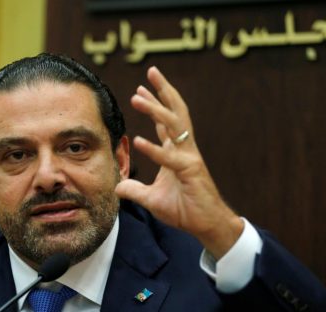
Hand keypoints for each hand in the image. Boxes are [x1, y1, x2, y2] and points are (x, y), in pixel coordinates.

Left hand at [114, 66, 243, 258]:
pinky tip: (139, 141)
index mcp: (177, 153)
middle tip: (151, 71)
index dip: (155, 105)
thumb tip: (118, 187)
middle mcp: (184, 150)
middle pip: (174, 113)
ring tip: (137, 95)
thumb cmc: (185, 210)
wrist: (207, 224)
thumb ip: (135, 191)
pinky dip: (154, 149)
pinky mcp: (190, 172)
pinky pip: (170, 158)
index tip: (141, 90)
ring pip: (174, 126)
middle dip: (163, 91)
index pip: (165, 123)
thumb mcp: (152, 200)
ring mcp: (189, 158)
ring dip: (155, 110)